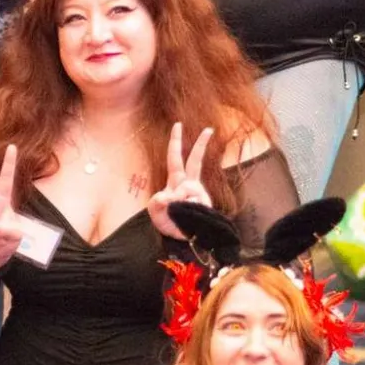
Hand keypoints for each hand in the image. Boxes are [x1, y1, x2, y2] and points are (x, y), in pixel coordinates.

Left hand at [147, 122, 213, 239]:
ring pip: (189, 189)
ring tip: (178, 213)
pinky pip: (194, 202)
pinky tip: (189, 216)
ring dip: (180, 202)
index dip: (176, 142)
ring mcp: (199, 193)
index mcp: (176, 181)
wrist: (181, 239)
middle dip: (202, 145)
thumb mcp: (155, 211)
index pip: (175, 158)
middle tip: (209, 129)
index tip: (178, 125)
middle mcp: (189, 184)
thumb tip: (170, 196)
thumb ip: (157, 202)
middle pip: (195, 161)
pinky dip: (188, 209)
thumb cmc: (167, 222)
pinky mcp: (205, 204)